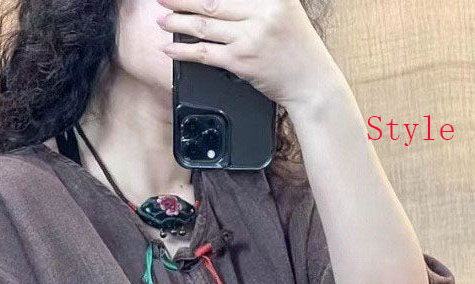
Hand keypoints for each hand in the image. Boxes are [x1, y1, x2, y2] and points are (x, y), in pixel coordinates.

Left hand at [156, 0, 344, 111]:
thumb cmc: (298, 48)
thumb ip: (257, 2)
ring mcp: (250, 37)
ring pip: (204, 25)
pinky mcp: (241, 61)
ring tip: (162, 19)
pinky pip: (205, 53)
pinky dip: (184, 51)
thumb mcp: (285, 11)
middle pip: (211, 1)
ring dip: (178, 22)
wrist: (312, 83)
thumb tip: (221, 2)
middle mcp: (261, 12)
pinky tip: (169, 49)